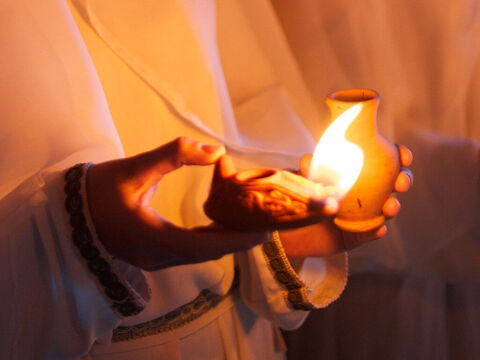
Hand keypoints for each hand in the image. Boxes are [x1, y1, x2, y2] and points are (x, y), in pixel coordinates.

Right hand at [86, 137, 269, 269]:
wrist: (69, 212)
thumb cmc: (98, 191)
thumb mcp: (134, 168)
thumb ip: (174, 155)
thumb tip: (216, 151)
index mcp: (153, 238)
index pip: (205, 246)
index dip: (237, 240)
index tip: (264, 233)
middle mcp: (157, 256)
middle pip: (207, 253)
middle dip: (238, 240)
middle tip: (266, 225)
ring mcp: (154, 260)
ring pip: (199, 254)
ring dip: (225, 241)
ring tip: (249, 224)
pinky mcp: (152, 255)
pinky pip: (188, 251)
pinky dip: (209, 240)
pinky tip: (221, 226)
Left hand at [279, 144, 412, 257]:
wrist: (292, 228)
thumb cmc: (304, 197)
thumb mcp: (305, 181)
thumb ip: (308, 171)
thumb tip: (308, 159)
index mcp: (362, 174)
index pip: (387, 161)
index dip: (400, 157)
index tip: (404, 157)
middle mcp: (369, 194)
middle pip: (395, 184)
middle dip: (404, 180)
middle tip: (401, 182)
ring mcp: (366, 215)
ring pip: (387, 210)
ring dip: (393, 206)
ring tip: (390, 206)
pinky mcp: (357, 236)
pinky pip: (370, 234)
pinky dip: (376, 231)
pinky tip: (378, 229)